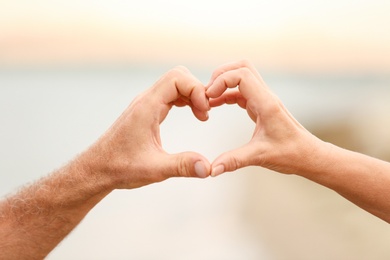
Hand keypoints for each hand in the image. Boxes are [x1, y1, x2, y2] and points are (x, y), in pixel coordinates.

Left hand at [83, 66, 210, 188]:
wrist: (98, 169)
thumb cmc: (120, 167)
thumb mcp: (154, 169)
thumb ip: (182, 166)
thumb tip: (208, 168)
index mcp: (147, 107)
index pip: (177, 78)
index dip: (196, 90)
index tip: (204, 113)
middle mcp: (146, 100)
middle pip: (178, 76)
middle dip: (197, 90)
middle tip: (204, 114)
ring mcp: (146, 104)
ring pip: (175, 83)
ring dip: (192, 94)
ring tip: (201, 116)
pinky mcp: (147, 111)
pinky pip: (170, 94)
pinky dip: (185, 100)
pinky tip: (192, 114)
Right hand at [206, 60, 320, 175]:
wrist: (309, 156)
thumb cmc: (290, 154)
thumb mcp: (260, 157)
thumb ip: (234, 161)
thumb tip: (211, 170)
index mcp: (266, 104)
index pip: (242, 75)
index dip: (222, 81)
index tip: (209, 97)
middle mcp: (266, 97)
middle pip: (242, 67)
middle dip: (221, 75)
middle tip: (207, 92)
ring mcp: (264, 100)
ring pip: (242, 77)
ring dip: (224, 83)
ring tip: (208, 100)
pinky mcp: (261, 107)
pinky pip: (242, 92)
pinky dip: (227, 94)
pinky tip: (216, 105)